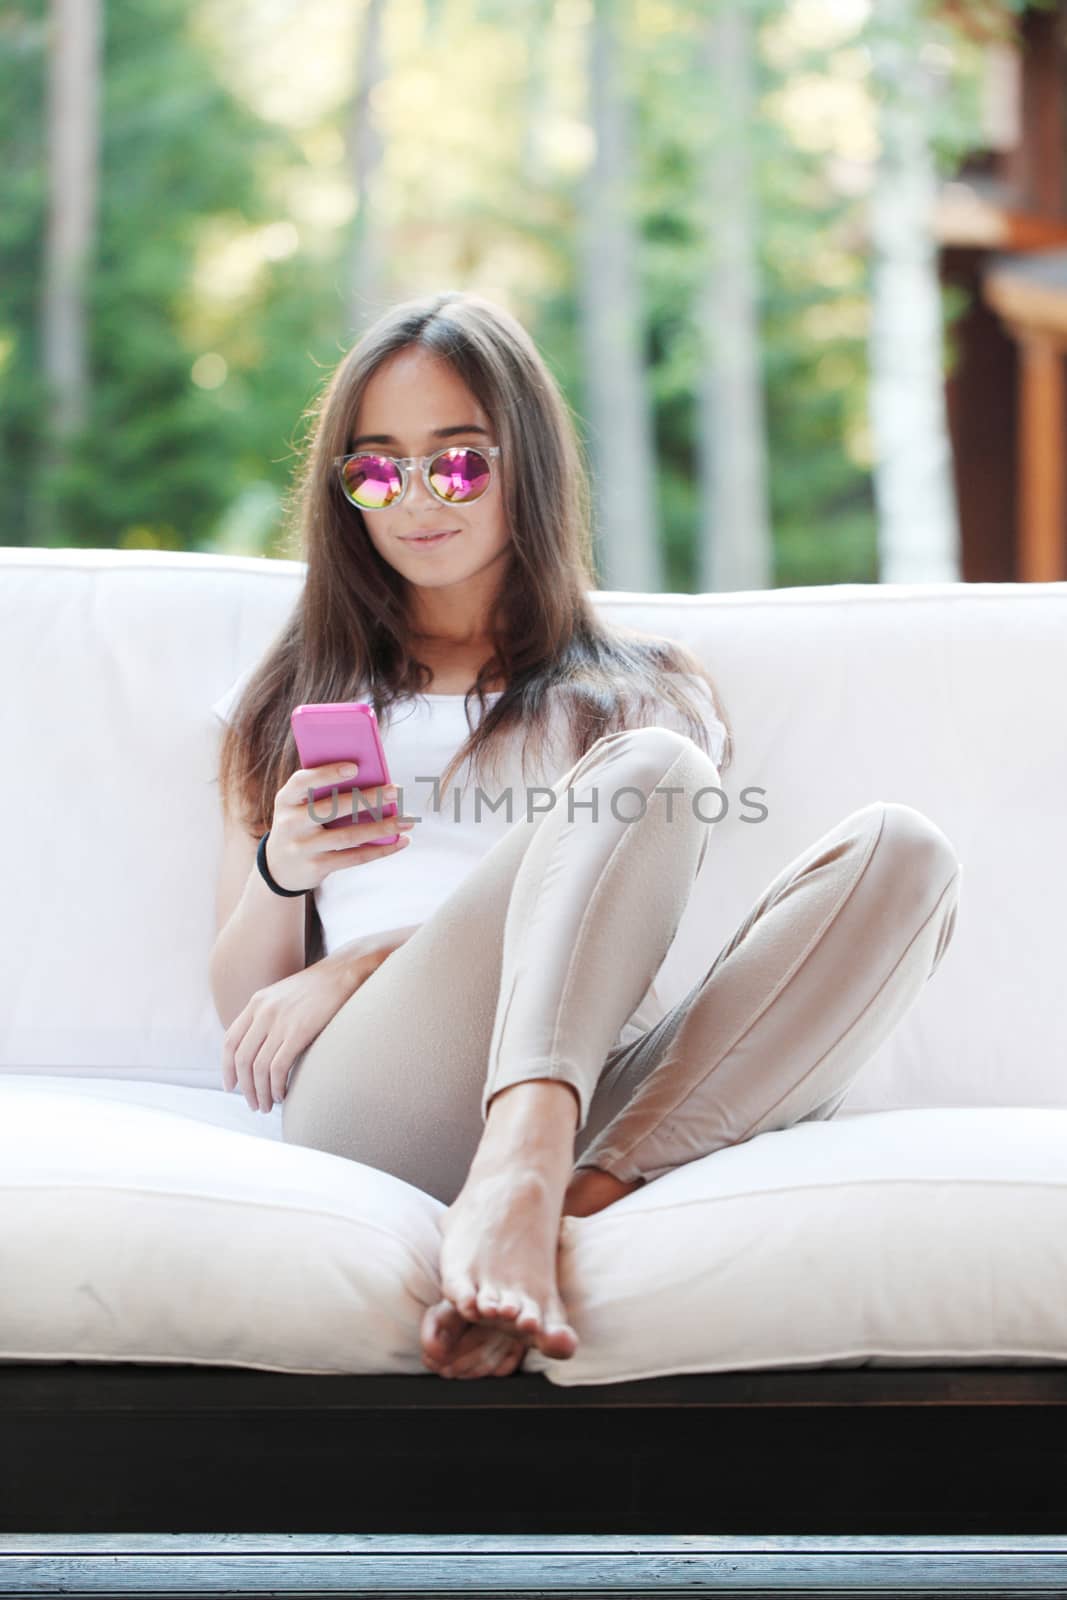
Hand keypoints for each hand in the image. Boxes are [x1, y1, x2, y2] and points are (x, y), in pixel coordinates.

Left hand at [222, 952, 378, 1112]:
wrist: (344, 971)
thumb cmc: (320, 988)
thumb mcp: (284, 996)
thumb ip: (268, 1016)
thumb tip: (261, 1045)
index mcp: (257, 1003)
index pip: (230, 1041)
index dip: (226, 1068)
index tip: (231, 1087)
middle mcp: (263, 1011)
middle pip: (241, 1059)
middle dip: (245, 1087)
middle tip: (254, 1104)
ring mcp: (280, 1021)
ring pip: (258, 1067)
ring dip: (261, 1092)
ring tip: (268, 1105)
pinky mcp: (299, 1031)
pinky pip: (278, 1067)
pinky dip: (277, 1085)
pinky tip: (283, 1095)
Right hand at [264, 760, 414, 893]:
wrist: (280, 867)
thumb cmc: (301, 824)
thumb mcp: (299, 805)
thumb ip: (323, 792)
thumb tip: (372, 781)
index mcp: (286, 799)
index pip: (302, 782)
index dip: (327, 774)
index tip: (355, 767)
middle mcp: (291, 823)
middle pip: (332, 808)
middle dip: (367, 798)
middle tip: (396, 791)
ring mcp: (303, 847)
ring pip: (348, 835)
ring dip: (382, 828)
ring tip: (407, 820)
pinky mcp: (317, 867)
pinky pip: (354, 857)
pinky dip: (381, 850)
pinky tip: (401, 841)